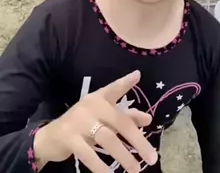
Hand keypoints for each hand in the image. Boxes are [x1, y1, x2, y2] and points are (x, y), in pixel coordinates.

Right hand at [34, 70, 157, 172]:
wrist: (49, 137)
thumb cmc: (84, 124)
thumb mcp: (104, 116)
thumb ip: (126, 115)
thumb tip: (148, 119)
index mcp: (100, 98)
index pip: (114, 88)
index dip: (125, 82)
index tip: (137, 75)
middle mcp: (91, 106)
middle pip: (120, 122)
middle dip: (138, 141)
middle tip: (152, 157)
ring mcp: (79, 122)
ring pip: (108, 139)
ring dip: (124, 157)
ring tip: (136, 170)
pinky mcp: (69, 139)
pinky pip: (89, 155)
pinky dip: (101, 167)